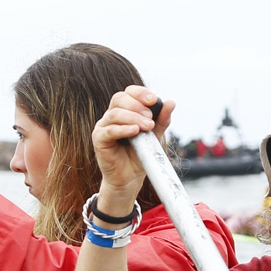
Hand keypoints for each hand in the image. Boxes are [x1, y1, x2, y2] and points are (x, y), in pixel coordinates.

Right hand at [91, 85, 174, 212]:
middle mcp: (111, 116)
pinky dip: (123, 129)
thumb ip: (161, 120)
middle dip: (137, 105)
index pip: (129, 92)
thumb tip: (171, 102)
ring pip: (115, 113)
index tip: (154, 100)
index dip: (140, 93)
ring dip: (133, 117)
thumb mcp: (155, 135)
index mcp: (124, 110)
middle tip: (151, 117)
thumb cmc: (140, 156)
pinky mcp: (98, 140)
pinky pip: (109, 130)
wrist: (130, 179)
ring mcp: (103, 127)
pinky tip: (135, 131)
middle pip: (119, 98)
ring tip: (147, 127)